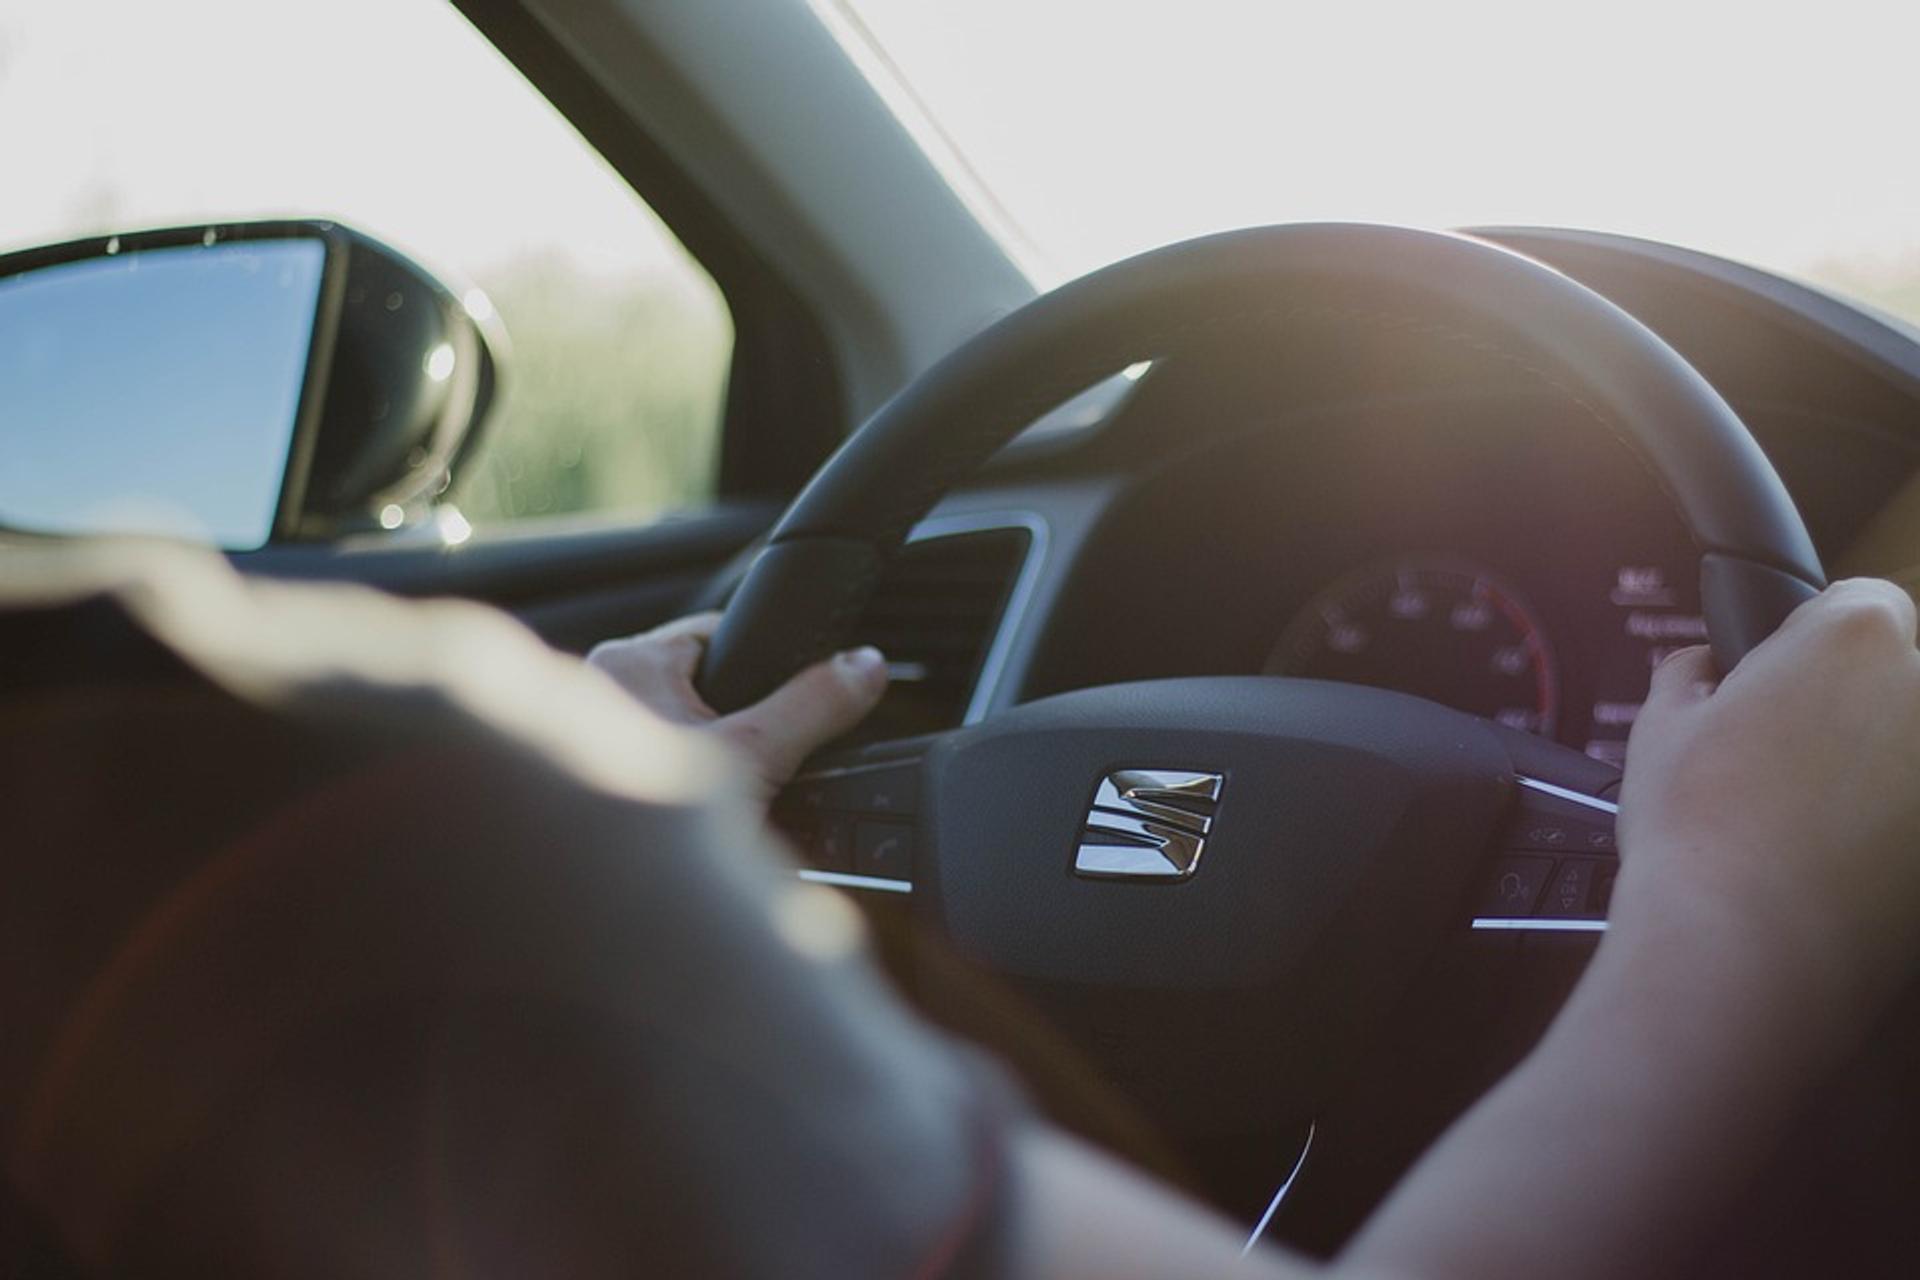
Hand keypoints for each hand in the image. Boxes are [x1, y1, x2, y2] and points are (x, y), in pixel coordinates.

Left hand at [587, 612, 888, 803]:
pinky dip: (677, 789)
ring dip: (707, 757)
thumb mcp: (755, 755)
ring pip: (672, 731)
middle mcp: (596, 692)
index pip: (714, 632)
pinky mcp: (588, 788)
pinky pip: (646, 768)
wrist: (604, 908)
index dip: (763, 657)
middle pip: (697, 685)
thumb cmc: (644, 828)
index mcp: (630, 662)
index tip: (796, 683)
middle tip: (765, 756)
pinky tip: (699, 821)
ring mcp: (582, 741)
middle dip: (737, 718)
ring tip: (734, 794)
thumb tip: (865, 667)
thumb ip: (815, 706)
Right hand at [1617, 577, 1919, 1021]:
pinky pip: (1913, 824)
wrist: (1742, 959)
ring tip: (1802, 823)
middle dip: (1851, 708)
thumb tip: (1703, 669)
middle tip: (1780, 759)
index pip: (1859, 601)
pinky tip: (1829, 867)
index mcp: (1859, 638)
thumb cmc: (1698, 836)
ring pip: (1909, 754)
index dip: (1808, 641)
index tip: (1775, 684)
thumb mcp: (1660, 728)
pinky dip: (1889, 837)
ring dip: (1876, 773)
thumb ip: (1692, 675)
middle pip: (1900, 679)